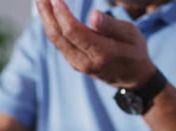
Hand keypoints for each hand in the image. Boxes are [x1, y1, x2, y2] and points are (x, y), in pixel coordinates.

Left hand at [36, 0, 155, 87]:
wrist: (132, 78)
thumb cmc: (134, 51)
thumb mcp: (131, 35)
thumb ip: (111, 26)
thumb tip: (93, 15)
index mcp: (101, 54)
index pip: (74, 32)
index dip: (62, 15)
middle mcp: (85, 62)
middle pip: (59, 37)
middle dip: (47, 15)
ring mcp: (77, 64)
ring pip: (56, 41)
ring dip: (46, 20)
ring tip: (41, 1)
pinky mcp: (73, 62)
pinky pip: (58, 44)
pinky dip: (51, 27)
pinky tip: (48, 14)